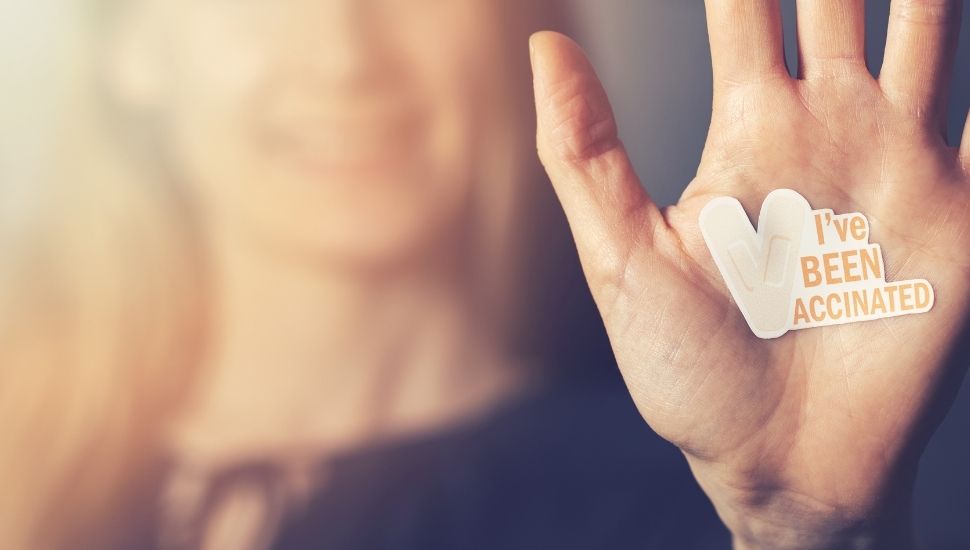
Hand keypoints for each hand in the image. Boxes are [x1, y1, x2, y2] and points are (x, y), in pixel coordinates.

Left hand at [530, 1, 968, 547]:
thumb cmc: (691, 372)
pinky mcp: (958, 211)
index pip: (745, 7)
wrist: (779, 463)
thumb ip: (586, 151)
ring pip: (927, 30)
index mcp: (747, 132)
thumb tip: (544, 44)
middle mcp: (827, 130)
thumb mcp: (623, 257)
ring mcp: (900, 163)